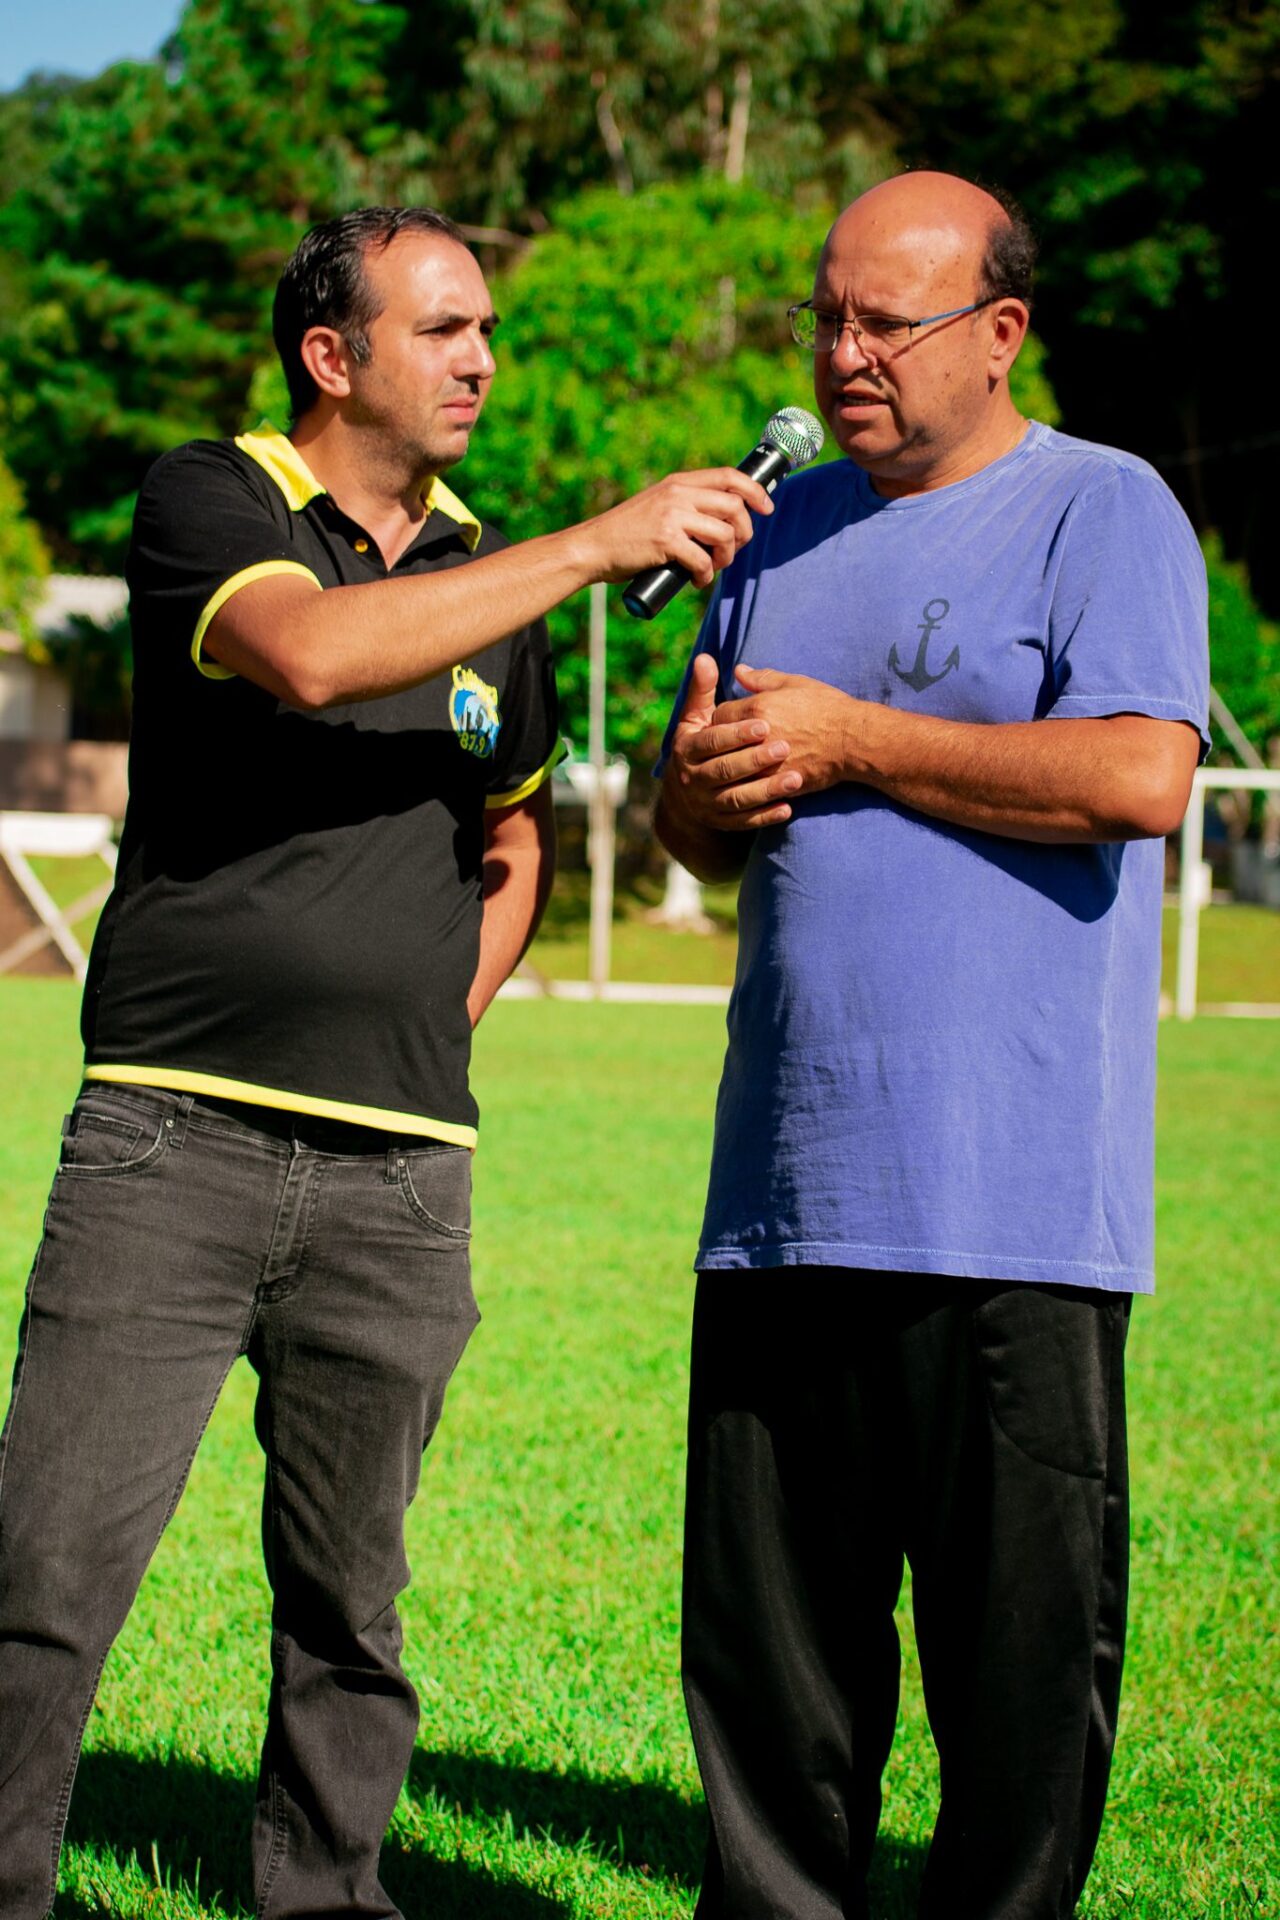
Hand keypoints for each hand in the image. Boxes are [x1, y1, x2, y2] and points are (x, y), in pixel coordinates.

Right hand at [577, 468, 772, 586]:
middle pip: (735, 507)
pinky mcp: (665, 541)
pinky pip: (703, 560)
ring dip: (726, 558)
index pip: (729, 476)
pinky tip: (695, 580)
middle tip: (730, 553)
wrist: (594, 547)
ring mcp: (672, 516)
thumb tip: (725, 521)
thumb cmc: (628, 534)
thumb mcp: (658, 506)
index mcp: (679, 482)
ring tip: (711, 568)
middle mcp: (678, 493)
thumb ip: (686, 505)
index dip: (755, 491)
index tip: (766, 509)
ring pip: (724, 534)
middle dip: (743, 534)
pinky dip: (705, 576)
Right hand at [665, 654, 800, 832]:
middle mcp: (691, 778)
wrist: (686, 791)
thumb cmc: (700, 742)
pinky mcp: (720, 823)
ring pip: (736, 799)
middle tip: (785, 747)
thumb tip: (705, 658)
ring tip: (795, 779)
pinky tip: (788, 808)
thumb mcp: (696, 716)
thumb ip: (703, 690)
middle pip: (723, 770)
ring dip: (765, 791)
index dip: (736, 733)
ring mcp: (705, 804)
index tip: (763, 725)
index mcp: (686, 748)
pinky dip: (765, 817)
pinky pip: (743, 822)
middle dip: (754, 760)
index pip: (711, 740)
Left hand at [713, 664, 860, 797]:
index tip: (729, 722)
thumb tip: (738, 670)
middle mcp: (757, 737)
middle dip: (721, 744)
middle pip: (719, 744)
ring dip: (732, 766)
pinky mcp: (778, 784)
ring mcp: (767, 764)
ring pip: (731, 770)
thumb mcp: (795, 684)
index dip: (722, 719)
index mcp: (758, 707)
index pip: (719, 715)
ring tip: (739, 764)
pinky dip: (748, 784)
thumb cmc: (827, 707)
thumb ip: (762, 679)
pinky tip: (754, 779)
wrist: (855, 740)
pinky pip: (750, 788)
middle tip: (728, 744)